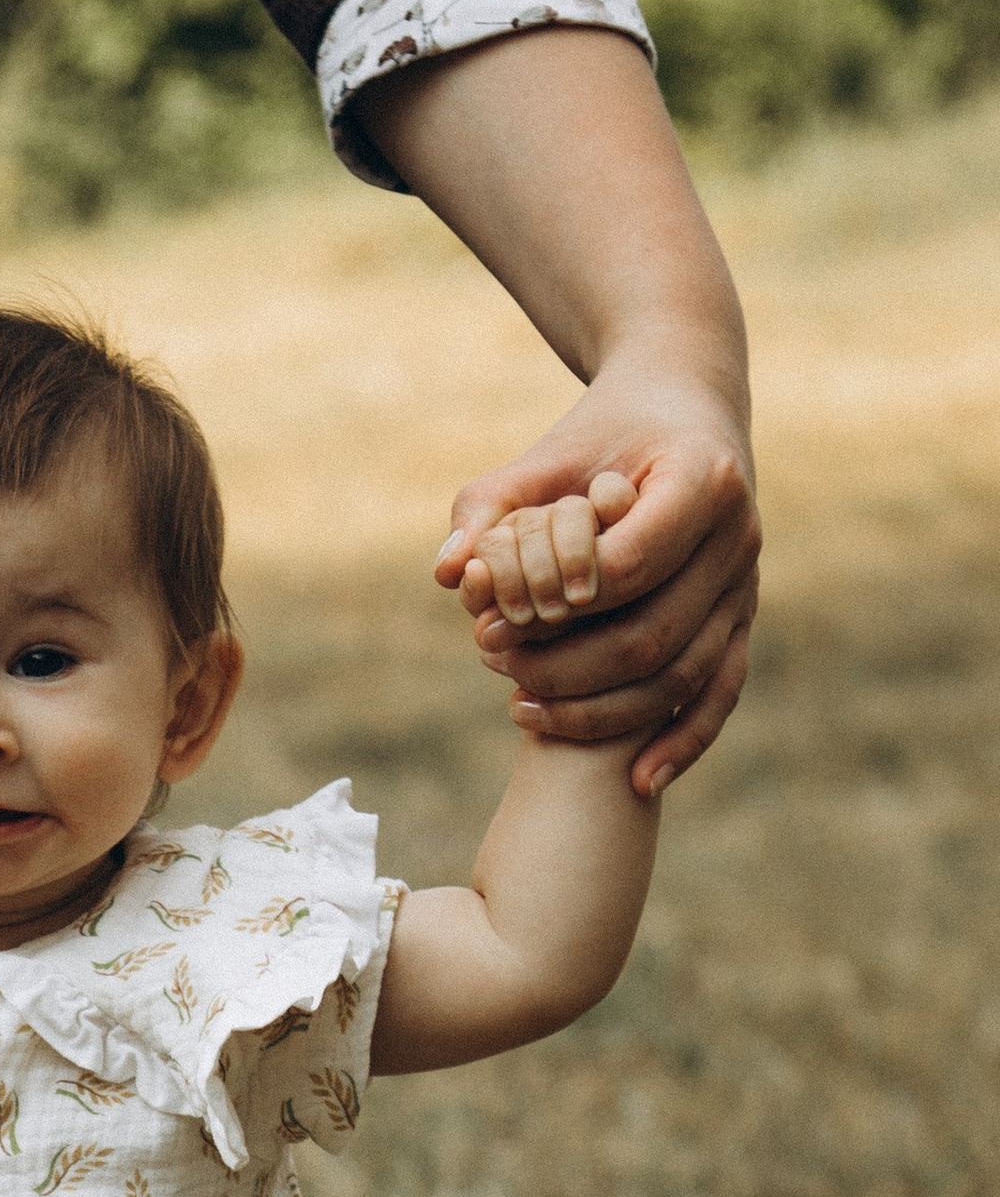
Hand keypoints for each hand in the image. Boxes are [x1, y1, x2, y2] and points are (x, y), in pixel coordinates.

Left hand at [436, 360, 758, 799]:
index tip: (495, 620)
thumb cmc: (601, 439)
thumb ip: (489, 508)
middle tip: (493, 668)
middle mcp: (739, 536)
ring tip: (520, 709)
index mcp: (702, 479)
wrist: (680, 414)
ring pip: (682, 676)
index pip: (630, 563)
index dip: (560, 604)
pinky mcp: (740, 623)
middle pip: (653, 633)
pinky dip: (684, 743)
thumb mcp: (544, 459)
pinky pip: (721, 694)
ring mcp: (746, 586)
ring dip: (600, 709)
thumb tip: (450, 573)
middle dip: (566, 666)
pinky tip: (638, 782)